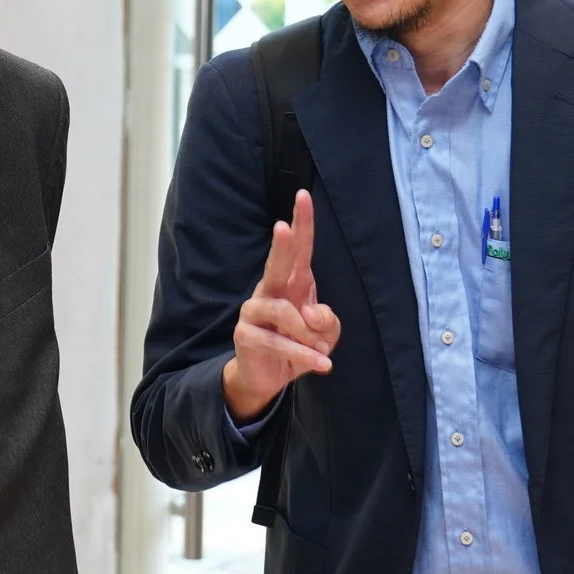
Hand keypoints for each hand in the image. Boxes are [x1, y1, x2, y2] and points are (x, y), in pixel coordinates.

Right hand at [222, 190, 341, 420]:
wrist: (268, 377)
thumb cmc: (299, 345)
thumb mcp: (324, 336)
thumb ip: (327, 321)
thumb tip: (312, 313)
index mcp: (292, 283)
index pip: (299, 249)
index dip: (301, 222)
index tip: (303, 195)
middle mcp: (270, 290)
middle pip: (277, 264)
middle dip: (281, 245)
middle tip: (282, 227)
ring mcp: (254, 311)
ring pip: (284, 313)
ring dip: (308, 336)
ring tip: (322, 352)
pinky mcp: (245, 335)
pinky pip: (278, 343)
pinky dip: (303, 355)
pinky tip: (321, 364)